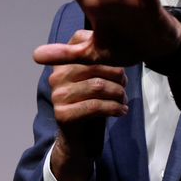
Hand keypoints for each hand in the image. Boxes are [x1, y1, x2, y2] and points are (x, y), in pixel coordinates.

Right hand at [40, 31, 129, 180]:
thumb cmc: (88, 103)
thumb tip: (121, 48)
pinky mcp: (63, 114)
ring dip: (118, 93)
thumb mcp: (91, 78)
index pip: (82, 42)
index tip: (117, 66)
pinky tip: (121, 110)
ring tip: (123, 100)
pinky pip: (96, 106)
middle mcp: (56, 76)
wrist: (78, 138)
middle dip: (117, 75)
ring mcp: (58, 95)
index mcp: (61, 63)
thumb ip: (97, 61)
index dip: (104, 51)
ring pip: (98, 86)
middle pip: (94, 65)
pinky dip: (114, 108)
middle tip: (124, 85)